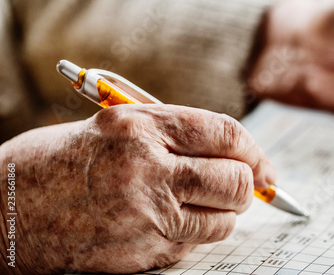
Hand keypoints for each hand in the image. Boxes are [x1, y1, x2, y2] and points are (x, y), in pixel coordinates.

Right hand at [0, 104, 274, 273]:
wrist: (3, 213)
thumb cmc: (57, 164)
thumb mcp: (112, 127)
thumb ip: (172, 136)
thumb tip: (229, 151)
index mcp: (140, 125)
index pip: (225, 133)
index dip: (253, 149)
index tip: (263, 165)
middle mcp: (147, 167)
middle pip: (236, 180)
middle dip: (247, 184)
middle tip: (240, 186)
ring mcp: (145, 213)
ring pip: (224, 218)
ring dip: (223, 212)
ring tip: (198, 203)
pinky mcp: (141, 251)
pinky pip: (195, 244)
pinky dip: (195, 233)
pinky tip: (169, 222)